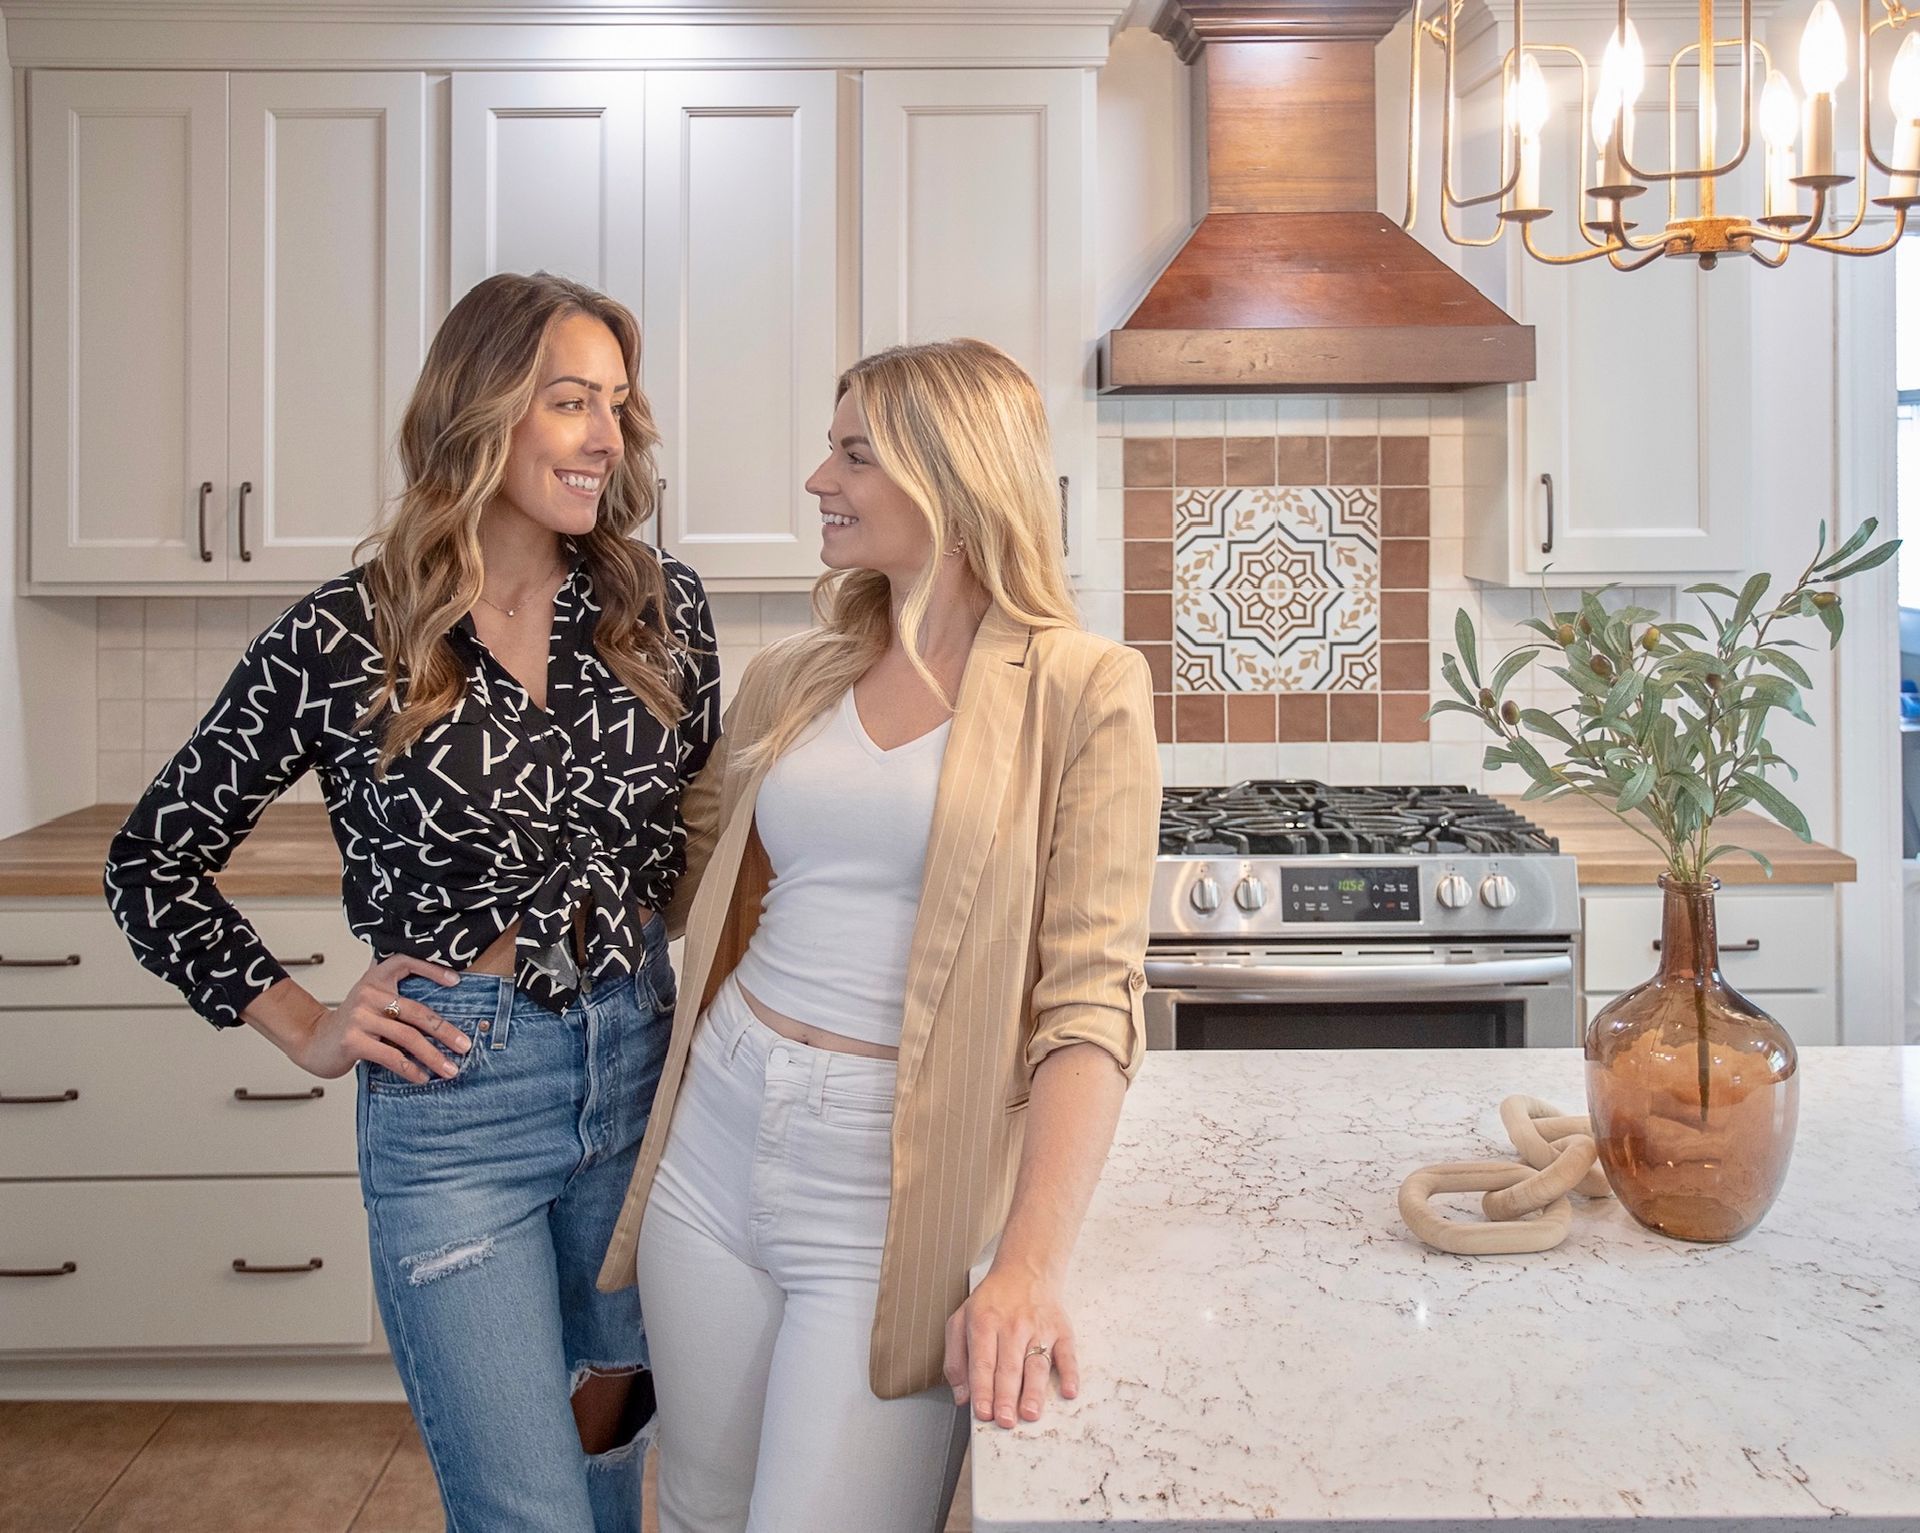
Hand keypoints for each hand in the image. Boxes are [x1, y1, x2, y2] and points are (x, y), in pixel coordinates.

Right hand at [281, 954, 468, 1083]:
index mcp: (375, 978)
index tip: (457, 982)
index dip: (432, 969)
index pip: (405, 963)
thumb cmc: (351, 1023)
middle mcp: (368, 993)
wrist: (313, 1041)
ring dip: (433, 1056)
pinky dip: (411, 1069)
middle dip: (445, 1031)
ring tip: (450, 1069)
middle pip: (417, 1011)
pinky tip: (422, 1077)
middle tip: (465, 1046)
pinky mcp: (353, 1041)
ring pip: (408, 1037)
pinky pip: (391, 1056)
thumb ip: (396, 998)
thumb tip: (443, 1011)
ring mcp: (360, 1017)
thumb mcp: (371, 1002)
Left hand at [942, 1265, 1079, 1428]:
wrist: (1025, 1270)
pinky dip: (1070, 1373)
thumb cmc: (992, 1302)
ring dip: (1034, 1391)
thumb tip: (961, 1396)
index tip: (983, 1413)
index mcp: (984, 1323)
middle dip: (1006, 1397)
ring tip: (1030, 1413)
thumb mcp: (961, 1320)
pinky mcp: (1061, 1330)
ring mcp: (1039, 1328)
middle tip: (1005, 1421)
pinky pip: (1067, 1354)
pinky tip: (1068, 1391)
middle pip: (1009, 1366)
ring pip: (1036, 1363)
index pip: (982, 1362)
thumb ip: (956, 1359)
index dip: (982, 1390)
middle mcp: (1013, 1326)